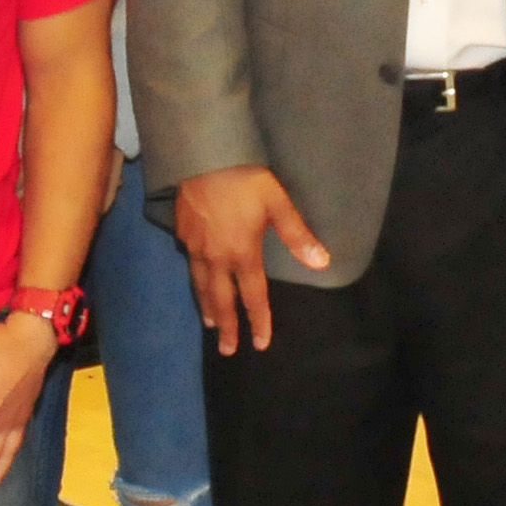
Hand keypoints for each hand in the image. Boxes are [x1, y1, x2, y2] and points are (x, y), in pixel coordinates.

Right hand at [172, 165, 328, 352]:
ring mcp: (196, 248)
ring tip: (210, 325)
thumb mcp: (277, 203)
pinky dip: (195, 283)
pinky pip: (189, 267)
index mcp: (243, 253)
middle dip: (227, 327)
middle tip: (228, 350)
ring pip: (201, 287)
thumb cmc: (245, 179)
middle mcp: (217, 258)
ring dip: (207, 309)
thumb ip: (298, 235)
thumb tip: (322, 263)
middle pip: (222, 301)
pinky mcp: (182, 234)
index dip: (258, 321)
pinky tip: (197, 285)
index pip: (252, 296)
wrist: (203, 155)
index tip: (260, 343)